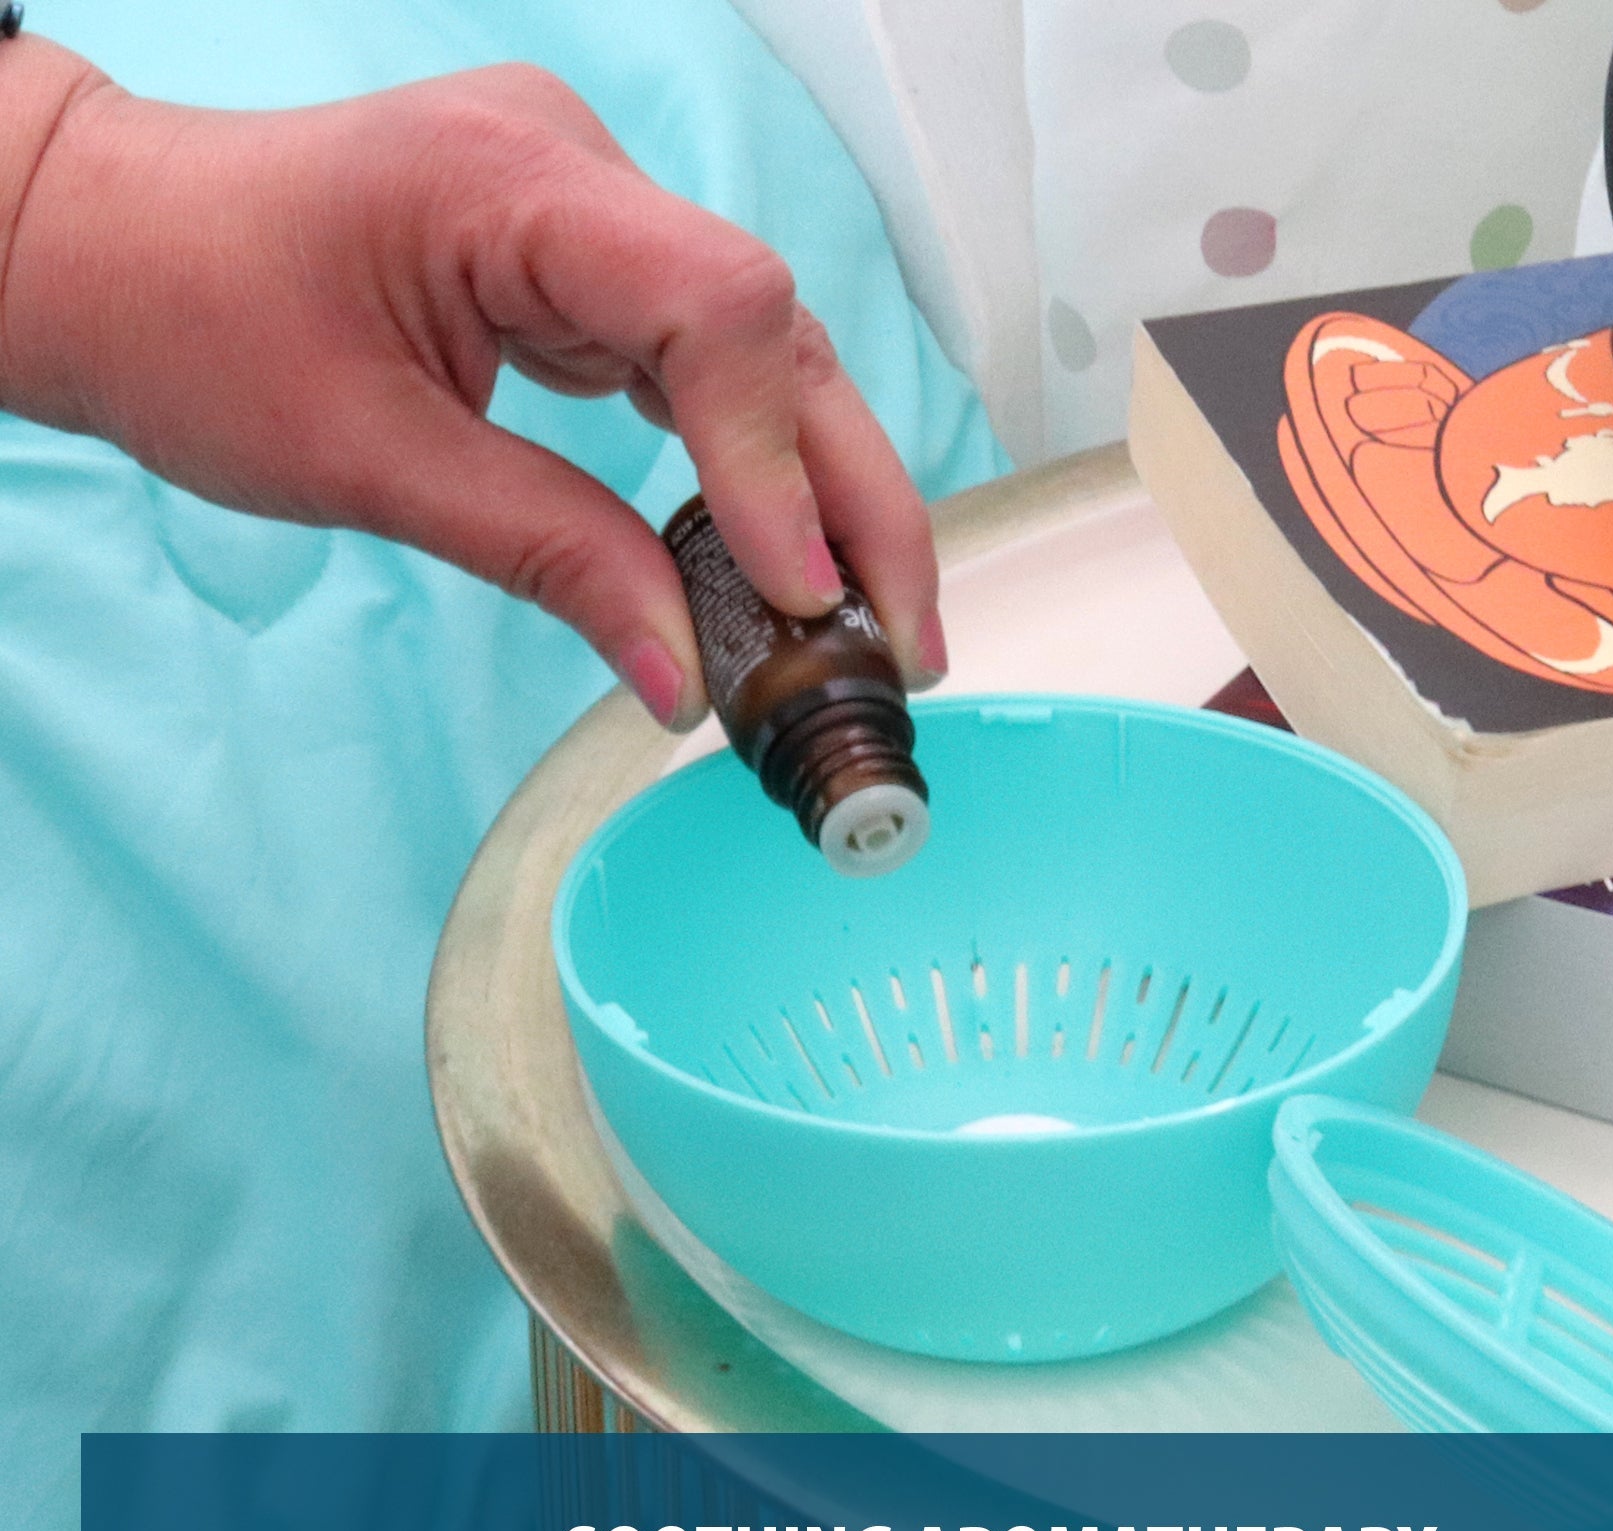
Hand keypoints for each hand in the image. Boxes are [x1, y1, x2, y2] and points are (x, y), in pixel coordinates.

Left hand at [0, 41, 946, 725]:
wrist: (114, 253)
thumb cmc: (194, 321)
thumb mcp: (367, 462)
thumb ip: (547, 557)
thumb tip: (682, 680)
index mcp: (513, 181)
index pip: (715, 303)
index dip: (776, 462)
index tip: (797, 601)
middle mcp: (580, 177)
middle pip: (778, 333)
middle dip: (856, 498)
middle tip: (907, 642)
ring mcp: (593, 218)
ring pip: (768, 357)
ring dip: (831, 495)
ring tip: (877, 624)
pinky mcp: (589, 268)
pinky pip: (711, 370)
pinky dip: (759, 474)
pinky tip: (792, 566)